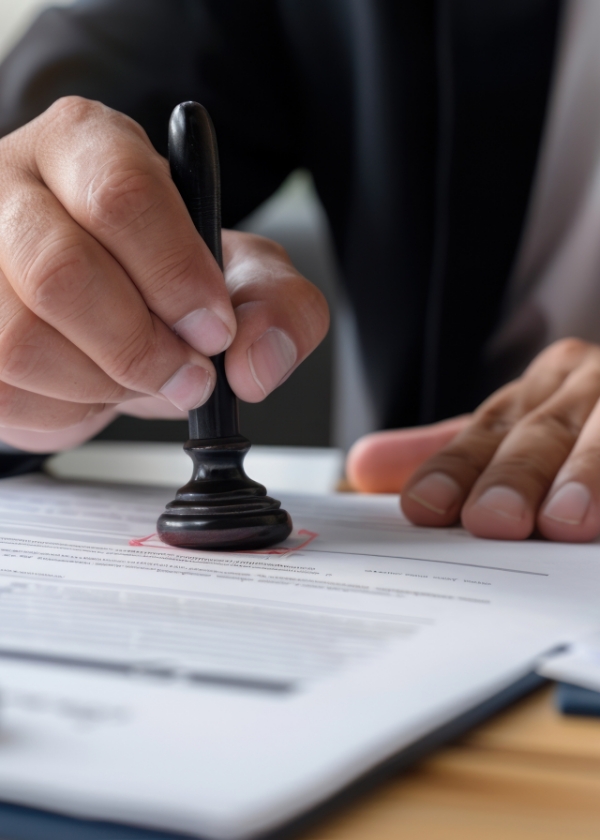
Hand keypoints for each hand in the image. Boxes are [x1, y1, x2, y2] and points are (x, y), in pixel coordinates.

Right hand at [0, 98, 327, 451]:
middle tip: (186, 374)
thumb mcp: (240, 278)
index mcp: (86, 146)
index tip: (213, 328)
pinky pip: (5, 393)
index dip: (176, 276)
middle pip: (60, 272)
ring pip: (22, 342)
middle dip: (140, 347)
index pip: (122, 195)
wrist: (100, 314)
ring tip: (136, 376)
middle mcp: (12, 188)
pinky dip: (64, 409)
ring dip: (102, 384)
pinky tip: (89, 385)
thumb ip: (276, 307)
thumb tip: (256, 362)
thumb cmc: (163, 281)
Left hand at [347, 339, 599, 542]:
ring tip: (568, 522)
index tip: (425, 507)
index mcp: (542, 388)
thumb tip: (361, 467)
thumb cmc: (583, 429)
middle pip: (546, 433)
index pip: (488, 430)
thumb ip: (447, 453)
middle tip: (493, 521)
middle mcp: (590, 387)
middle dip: (519, 476)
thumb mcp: (516, 435)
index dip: (455, 468)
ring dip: (591, 476)